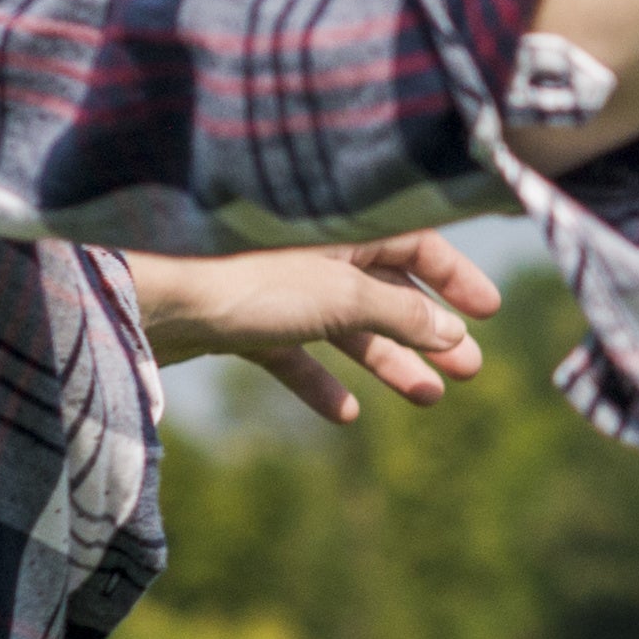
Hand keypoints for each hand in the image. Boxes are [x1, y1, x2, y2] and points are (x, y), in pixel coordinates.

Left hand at [123, 232, 504, 427]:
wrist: (149, 300)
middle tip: (468, 371)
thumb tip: (452, 334)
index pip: (414, 242)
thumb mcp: (340, 296)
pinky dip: (319, 381)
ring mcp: (275, 287)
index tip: (488, 314)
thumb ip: (401, 313)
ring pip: (345, 326)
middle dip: (429, 330)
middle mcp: (311, 250)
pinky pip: (293, 353)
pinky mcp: (243, 322)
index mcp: (340, 225)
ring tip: (427, 398)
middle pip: (385, 288)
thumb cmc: (245, 279)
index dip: (454, 277)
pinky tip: (345, 414)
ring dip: (387, 361)